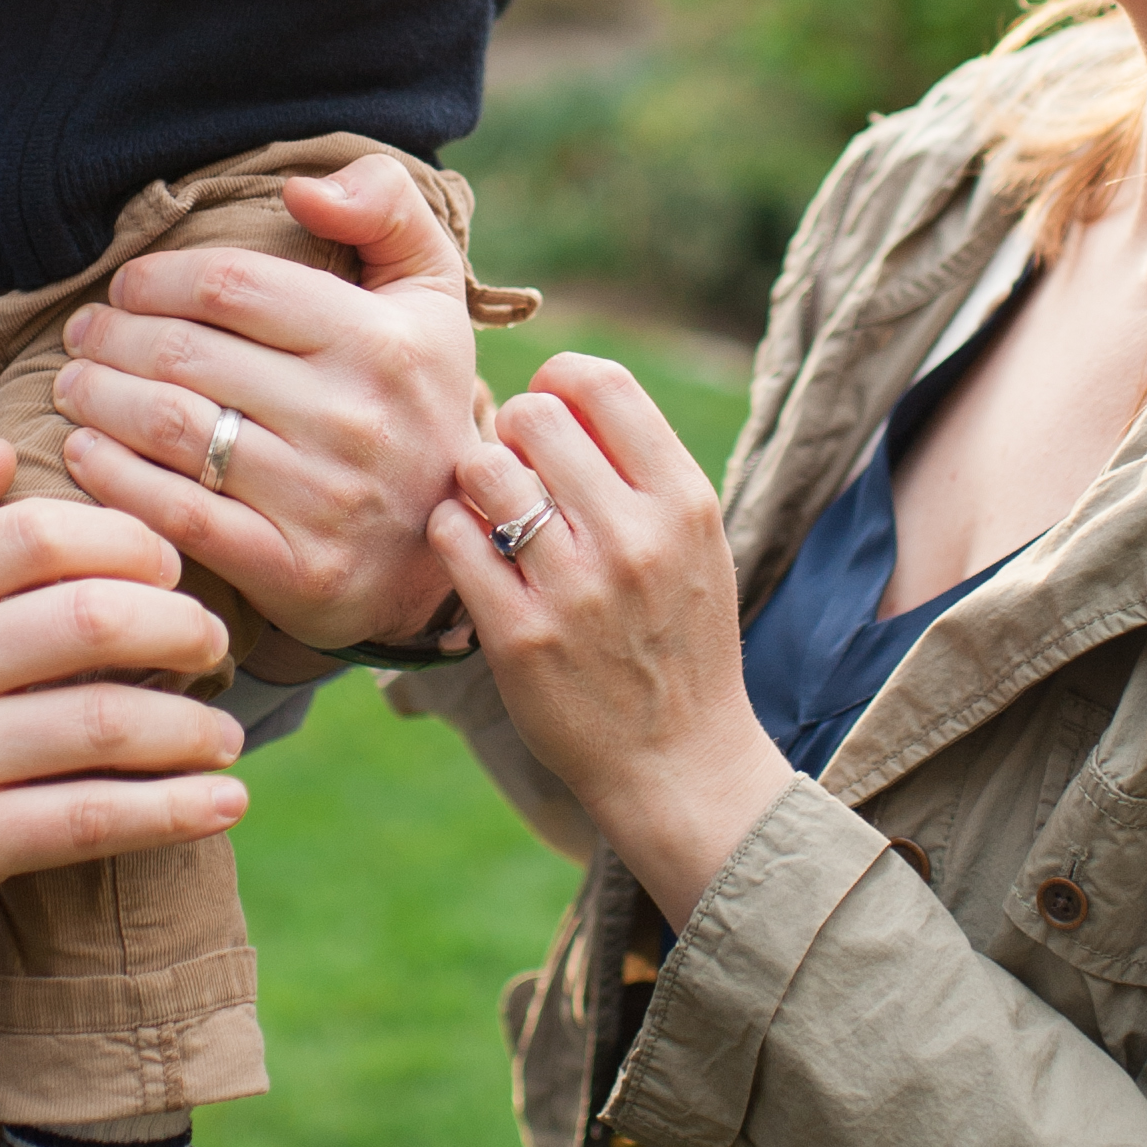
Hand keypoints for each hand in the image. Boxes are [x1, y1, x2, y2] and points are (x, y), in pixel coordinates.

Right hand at [0, 440, 246, 987]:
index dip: (129, 543)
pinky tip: (224, 803)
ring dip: (191, 726)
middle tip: (214, 646)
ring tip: (226, 734)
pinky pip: (87, 819)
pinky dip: (172, 810)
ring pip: (103, 722)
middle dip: (182, 627)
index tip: (170, 573)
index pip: (38, 533)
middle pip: (90, 617)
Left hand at [50, 155, 481, 663]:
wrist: (448, 542)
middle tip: (82, 335)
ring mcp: (324, 499)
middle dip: (111, 337)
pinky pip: (176, 513)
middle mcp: (355, 418)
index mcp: (381, 341)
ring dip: (98, 399)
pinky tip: (83, 450)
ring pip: (171, 428)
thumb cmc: (417, 398)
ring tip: (72, 384)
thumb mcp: (431, 292)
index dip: (156, 278)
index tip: (125, 287)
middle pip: (185, 356)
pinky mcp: (295, 569)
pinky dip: (113, 477)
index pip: (229, 285)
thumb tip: (303, 188)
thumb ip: (385, 207)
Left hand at [435, 360, 791, 929]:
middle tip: (513, 472)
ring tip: (489, 514)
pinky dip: (451, 533)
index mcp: (684, 502)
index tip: (548, 414)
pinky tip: (471, 554)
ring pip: (483, 470)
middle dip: (509, 433)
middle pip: (533, 415)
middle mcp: (634, 538)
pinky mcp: (519, 639)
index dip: (558, 383)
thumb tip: (559, 393)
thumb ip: (640, 470)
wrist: (680, 762)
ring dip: (474, 482)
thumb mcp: (696, 544)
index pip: (601, 384)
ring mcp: (574, 590)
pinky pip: (453, 539)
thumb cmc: (678, 639)